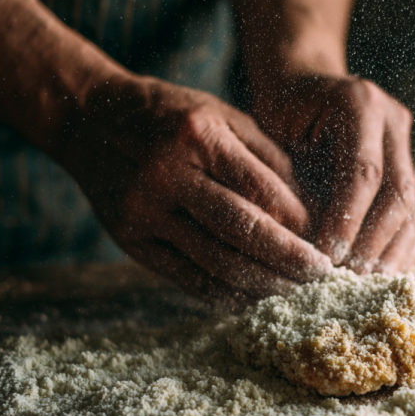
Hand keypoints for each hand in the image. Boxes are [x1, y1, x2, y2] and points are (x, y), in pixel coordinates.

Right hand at [58, 74, 332, 300]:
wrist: (88, 120)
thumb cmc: (174, 117)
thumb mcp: (225, 118)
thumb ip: (269, 160)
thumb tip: (311, 214)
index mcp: (199, 136)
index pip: (261, 190)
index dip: (300, 222)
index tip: (326, 240)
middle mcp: (168, 174)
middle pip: (242, 230)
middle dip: (289, 260)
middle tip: (322, 276)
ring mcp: (145, 211)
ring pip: (216, 261)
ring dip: (263, 284)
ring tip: (295, 291)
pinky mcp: (131, 240)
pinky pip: (188, 278)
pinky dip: (226, 294)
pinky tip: (254, 298)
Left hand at [251, 73, 414, 273]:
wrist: (298, 88)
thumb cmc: (277, 118)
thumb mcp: (277, 141)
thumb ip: (297, 186)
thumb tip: (308, 251)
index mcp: (358, 102)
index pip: (362, 173)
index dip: (348, 221)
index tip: (328, 259)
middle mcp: (391, 119)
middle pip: (397, 192)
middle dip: (374, 243)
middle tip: (351, 280)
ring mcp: (405, 142)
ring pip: (413, 207)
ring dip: (392, 252)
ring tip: (369, 286)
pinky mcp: (409, 166)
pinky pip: (414, 214)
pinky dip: (400, 249)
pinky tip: (384, 275)